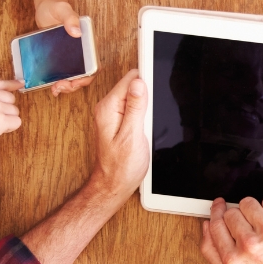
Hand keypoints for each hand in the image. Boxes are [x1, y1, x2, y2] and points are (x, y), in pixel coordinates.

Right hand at [0, 78, 22, 164]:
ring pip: (14, 111)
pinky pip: (16, 122)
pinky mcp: (0, 119)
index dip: (12, 85)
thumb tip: (4, 91)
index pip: (1, 82)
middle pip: (10, 98)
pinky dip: (9, 128)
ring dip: (6, 120)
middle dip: (4, 109)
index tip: (20, 83)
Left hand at [34, 0, 94, 95]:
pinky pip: (62, 73)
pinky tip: (50, 85)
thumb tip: (77, 32)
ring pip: (73, 77)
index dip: (86, 78)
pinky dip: (58, 81)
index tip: (75, 82)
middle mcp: (82, 52)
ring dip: (66, 86)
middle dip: (73, 85)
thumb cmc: (57, 6)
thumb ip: (71, 19)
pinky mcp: (61, 58)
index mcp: (88, 43)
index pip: (94, 66)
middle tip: (59, 87)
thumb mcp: (64, 10)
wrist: (46, 7)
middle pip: (84, 76)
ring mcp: (71, 57)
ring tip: (55, 88)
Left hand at [87, 70, 149, 199]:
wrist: (114, 184)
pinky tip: (144, 129)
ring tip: (145, 126)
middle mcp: (107, 108)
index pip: (130, 79)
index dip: (147, 83)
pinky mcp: (119, 121)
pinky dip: (143, 116)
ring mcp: (112, 114)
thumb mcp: (132, 136)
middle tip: (149, 118)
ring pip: (135, 97)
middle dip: (147, 96)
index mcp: (108, 109)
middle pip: (133, 86)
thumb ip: (136, 108)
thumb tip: (139, 83)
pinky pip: (134, 108)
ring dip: (146, 108)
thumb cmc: (121, 167)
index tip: (155, 91)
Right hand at [200, 197, 262, 263]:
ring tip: (259, 222)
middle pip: (230, 213)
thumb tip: (207, 226)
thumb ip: (212, 252)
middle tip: (246, 225)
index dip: (216, 212)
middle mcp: (249, 245)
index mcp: (233, 259)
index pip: (216, 225)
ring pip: (248, 203)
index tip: (218, 206)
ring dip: (251, 209)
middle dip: (236, 216)